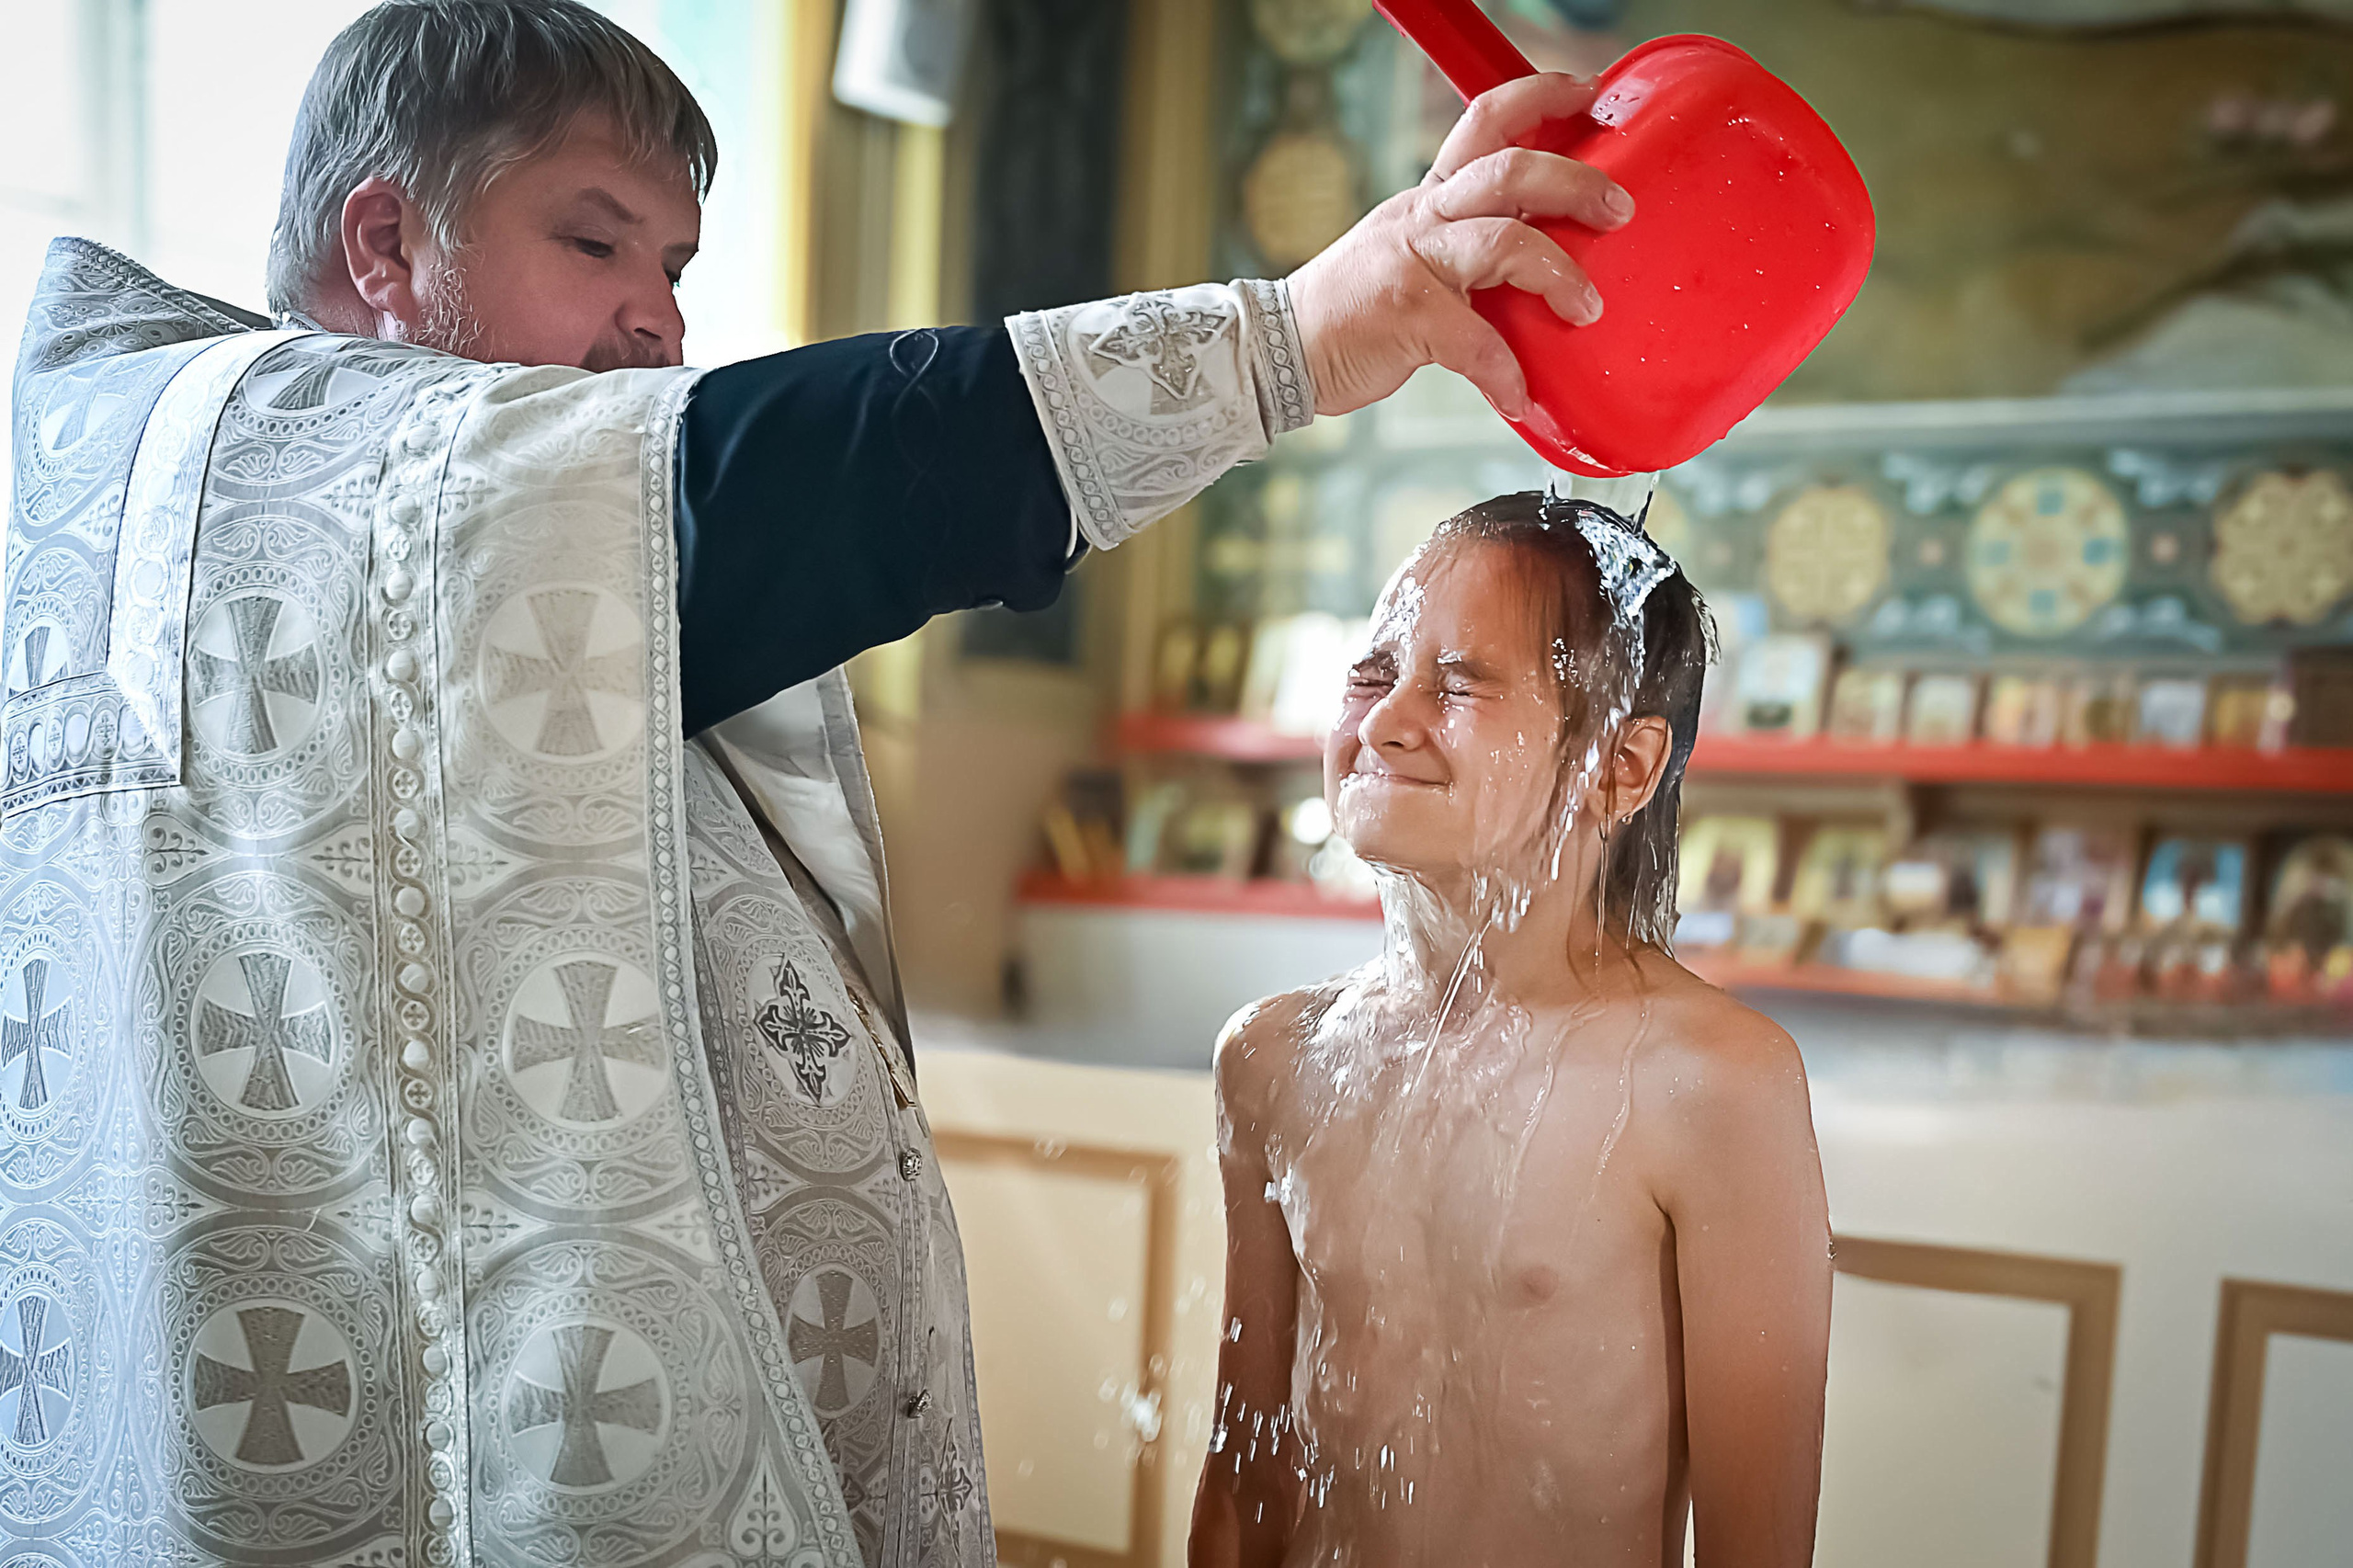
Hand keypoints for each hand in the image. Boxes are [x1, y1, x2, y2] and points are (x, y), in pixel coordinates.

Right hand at [1286, 73, 1631, 418]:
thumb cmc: (1352, 310)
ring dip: (1558, 274)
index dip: (1540, 96)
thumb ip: (1466, 248)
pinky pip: (1475, 342)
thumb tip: (1539, 257)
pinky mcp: (1408, 319)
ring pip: (1503, 241)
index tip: (1586, 91)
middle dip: (1575, 184)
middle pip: (1509, 171)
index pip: (1486, 122)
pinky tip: (1517, 396)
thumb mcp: (1408, 253)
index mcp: (1428, 197)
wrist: (1280, 350)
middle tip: (1618, 208)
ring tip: (1586, 307)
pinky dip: (1504, 373)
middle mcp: (1423, 218)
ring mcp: (1414, 265)